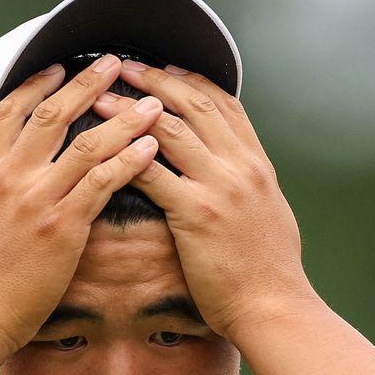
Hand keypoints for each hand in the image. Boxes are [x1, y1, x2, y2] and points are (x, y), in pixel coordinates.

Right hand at [0, 54, 164, 360]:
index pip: (11, 111)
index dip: (38, 84)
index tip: (60, 68)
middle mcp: (11, 176)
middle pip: (54, 114)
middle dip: (88, 84)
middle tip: (115, 64)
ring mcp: (38, 199)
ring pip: (88, 144)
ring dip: (124, 120)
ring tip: (152, 105)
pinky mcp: (63, 226)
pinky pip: (104, 182)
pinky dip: (130, 161)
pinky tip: (150, 149)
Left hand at [89, 61, 317, 341]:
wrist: (275, 307)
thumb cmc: (269, 274)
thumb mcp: (270, 216)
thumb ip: (250, 189)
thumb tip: (238, 179)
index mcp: (257, 165)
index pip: (225, 105)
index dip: (192, 81)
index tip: (166, 68)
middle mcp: (241, 167)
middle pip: (195, 105)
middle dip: (156, 81)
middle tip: (124, 66)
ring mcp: (220, 187)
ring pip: (170, 130)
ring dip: (131, 110)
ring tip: (100, 98)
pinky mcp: (196, 213)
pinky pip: (152, 173)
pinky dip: (123, 155)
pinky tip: (99, 147)